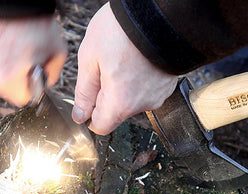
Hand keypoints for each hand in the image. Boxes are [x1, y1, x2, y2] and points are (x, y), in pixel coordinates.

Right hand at [0, 15, 66, 106]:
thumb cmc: (32, 22)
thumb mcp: (56, 52)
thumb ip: (52, 76)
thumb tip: (45, 82)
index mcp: (4, 81)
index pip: (22, 99)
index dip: (31, 86)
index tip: (33, 72)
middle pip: (4, 88)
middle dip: (14, 76)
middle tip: (22, 54)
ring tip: (8, 43)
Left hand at [73, 3, 178, 134]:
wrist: (160, 12)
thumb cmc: (123, 30)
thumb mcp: (90, 57)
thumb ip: (84, 91)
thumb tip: (80, 114)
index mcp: (120, 102)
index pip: (100, 126)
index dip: (89, 114)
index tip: (87, 97)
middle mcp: (142, 104)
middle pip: (116, 112)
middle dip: (105, 95)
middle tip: (104, 66)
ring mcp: (158, 95)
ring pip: (130, 100)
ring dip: (122, 85)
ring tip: (122, 58)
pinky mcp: (167, 85)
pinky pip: (145, 89)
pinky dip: (138, 78)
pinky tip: (135, 58)